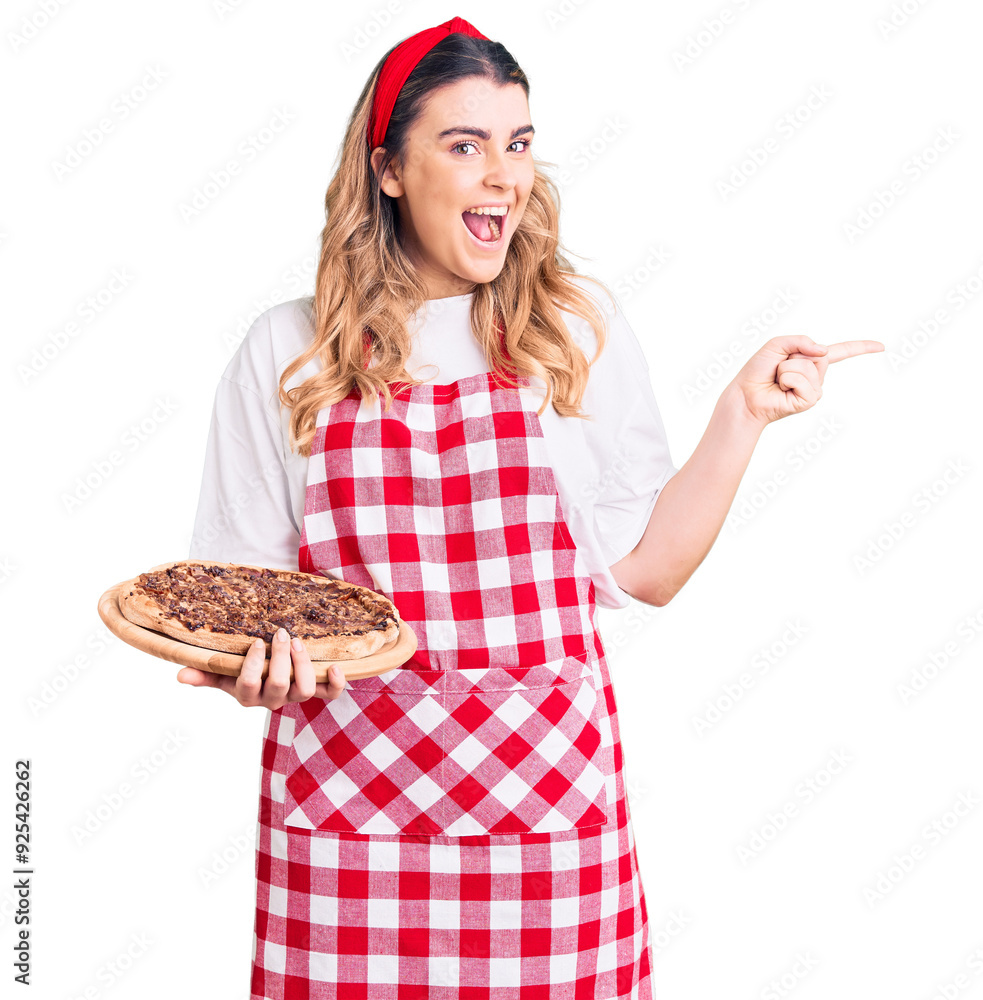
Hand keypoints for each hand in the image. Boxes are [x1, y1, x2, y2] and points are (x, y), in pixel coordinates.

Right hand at [176, 627, 347, 707]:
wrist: (270, 680)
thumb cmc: (243, 672)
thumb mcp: (223, 673)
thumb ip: (205, 673)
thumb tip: (180, 674)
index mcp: (248, 694)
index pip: (248, 684)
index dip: (253, 665)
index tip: (256, 642)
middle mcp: (273, 699)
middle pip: (279, 686)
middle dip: (281, 659)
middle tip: (281, 633)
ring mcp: (295, 696)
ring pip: (305, 690)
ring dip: (303, 665)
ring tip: (297, 642)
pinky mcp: (317, 691)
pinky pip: (330, 694)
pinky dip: (336, 683)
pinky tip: (336, 667)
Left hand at [732, 335, 884, 425]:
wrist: (745, 394)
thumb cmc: (758, 370)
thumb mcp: (777, 345)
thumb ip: (800, 340)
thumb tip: (824, 351)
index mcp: (811, 360)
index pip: (841, 352)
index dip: (861, 348)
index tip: (881, 346)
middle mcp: (816, 375)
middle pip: (818, 355)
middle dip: (792, 357)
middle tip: (778, 368)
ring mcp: (814, 389)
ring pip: (808, 367)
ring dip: (786, 369)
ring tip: (777, 379)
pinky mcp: (808, 401)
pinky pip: (803, 382)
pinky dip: (787, 380)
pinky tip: (780, 389)